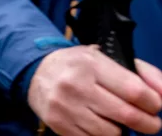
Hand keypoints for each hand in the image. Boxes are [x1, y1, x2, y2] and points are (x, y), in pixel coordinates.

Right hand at [28, 47, 161, 135]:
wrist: (36, 72)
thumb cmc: (78, 65)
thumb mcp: (106, 57)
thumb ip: (141, 72)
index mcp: (91, 64)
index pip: (135, 91)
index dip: (153, 103)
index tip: (154, 105)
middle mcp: (76, 84)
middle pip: (127, 115)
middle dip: (148, 123)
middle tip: (151, 123)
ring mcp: (65, 106)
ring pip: (112, 133)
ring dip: (122, 130)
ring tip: (117, 120)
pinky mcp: (58, 124)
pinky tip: (100, 125)